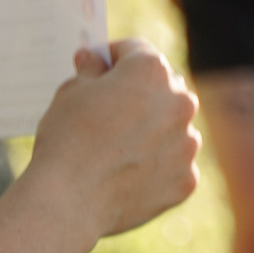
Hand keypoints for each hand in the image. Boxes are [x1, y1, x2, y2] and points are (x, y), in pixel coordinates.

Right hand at [28, 39, 200, 240]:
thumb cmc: (66, 139)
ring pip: (172, 126)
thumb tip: (94, 59)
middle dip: (138, 93)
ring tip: (118, 147)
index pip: (135, 51)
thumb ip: (90, 69)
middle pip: (161, 87)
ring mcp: (187, 143)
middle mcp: (179, 101)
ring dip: (153, 129)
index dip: (112, 57)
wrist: (69, 200)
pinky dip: (156, 165)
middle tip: (109, 109)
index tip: (99, 69)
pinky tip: (127, 174)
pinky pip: (173, 163)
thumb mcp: (70, 91)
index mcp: (151, 70)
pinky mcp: (186, 179)